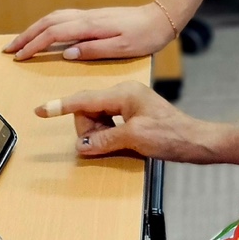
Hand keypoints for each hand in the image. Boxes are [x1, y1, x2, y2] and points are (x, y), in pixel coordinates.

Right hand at [5, 2, 175, 60]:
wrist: (161, 17)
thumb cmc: (145, 36)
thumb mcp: (123, 48)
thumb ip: (94, 50)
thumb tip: (66, 53)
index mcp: (90, 26)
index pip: (54, 34)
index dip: (34, 46)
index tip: (19, 58)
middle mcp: (86, 17)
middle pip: (47, 23)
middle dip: (26, 36)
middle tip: (8, 50)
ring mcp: (89, 15)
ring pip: (53, 18)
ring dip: (34, 29)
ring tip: (20, 41)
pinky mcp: (93, 17)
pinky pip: (62, 18)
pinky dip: (46, 25)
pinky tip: (44, 32)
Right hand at [38, 82, 225, 159]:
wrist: (197, 141)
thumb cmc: (171, 135)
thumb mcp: (135, 138)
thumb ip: (105, 140)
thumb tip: (82, 146)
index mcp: (123, 93)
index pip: (84, 100)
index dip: (61, 106)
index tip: (41, 110)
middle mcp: (124, 94)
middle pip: (88, 110)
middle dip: (89, 130)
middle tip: (107, 144)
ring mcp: (129, 104)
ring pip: (97, 118)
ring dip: (99, 135)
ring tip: (119, 145)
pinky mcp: (134, 115)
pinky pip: (109, 123)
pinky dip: (108, 135)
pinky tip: (120, 143)